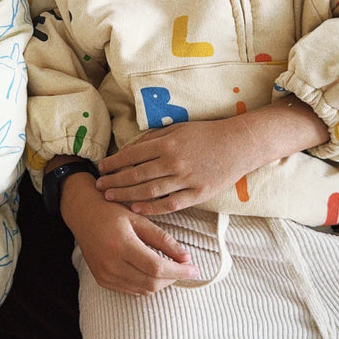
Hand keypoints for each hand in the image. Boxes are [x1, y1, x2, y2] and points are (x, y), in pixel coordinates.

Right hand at [60, 172, 200, 294]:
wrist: (83, 215)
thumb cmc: (112, 212)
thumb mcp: (140, 220)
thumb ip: (163, 239)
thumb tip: (186, 257)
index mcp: (121, 245)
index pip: (157, 267)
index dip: (179, 271)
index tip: (195, 269)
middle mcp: (111, 264)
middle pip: (152, 283)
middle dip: (173, 278)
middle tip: (185, 268)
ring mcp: (105, 275)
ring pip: (143, 290)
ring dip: (161, 282)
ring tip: (170, 268)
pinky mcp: (102, 280)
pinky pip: (131, 290)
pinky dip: (146, 284)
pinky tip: (152, 271)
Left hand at [96, 120, 246, 215]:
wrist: (239, 145)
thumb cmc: (206, 134)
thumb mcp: (178, 128)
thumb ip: (153, 139)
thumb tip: (130, 148)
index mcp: (168, 143)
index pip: (132, 155)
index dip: (114, 163)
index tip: (101, 168)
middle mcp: (174, 162)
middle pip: (136, 175)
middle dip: (114, 181)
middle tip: (99, 187)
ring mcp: (186, 179)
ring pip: (149, 191)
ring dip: (126, 195)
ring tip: (110, 197)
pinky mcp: (198, 194)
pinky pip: (170, 204)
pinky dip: (151, 208)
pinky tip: (136, 209)